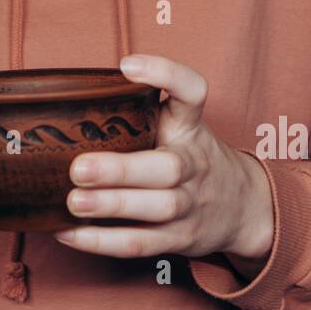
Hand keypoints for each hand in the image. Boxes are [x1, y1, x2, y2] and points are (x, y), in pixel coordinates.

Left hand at [53, 53, 273, 276]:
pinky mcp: (178, 239)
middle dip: (121, 170)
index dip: (165, 74)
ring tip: (73, 202)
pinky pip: (140, 244)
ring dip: (112, 207)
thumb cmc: (191, 156)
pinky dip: (102, 242)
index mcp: (191, 128)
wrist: (243, 207)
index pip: (193, 92)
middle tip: (78, 167)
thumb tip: (67, 99)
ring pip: (155, 209)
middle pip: (167, 168)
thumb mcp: (181, 125)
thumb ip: (140, 111)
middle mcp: (193, 165)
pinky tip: (67, 233)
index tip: (128, 65)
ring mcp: (188, 206)